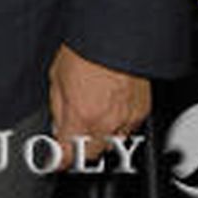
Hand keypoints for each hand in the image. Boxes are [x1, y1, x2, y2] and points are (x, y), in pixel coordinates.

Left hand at [49, 44, 149, 166]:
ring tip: (91, 115)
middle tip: (71, 135)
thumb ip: (58, 107)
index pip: (69, 154)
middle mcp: (106, 122)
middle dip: (79, 149)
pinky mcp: (142, 112)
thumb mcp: (56, 77)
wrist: (115, 36)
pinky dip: (117, 125)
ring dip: (99, 138)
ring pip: (112, 144)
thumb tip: (57, 124)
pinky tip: (108, 108)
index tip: (55, 159)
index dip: (60, 160)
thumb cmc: (85, 50)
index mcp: (82, 114)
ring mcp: (127, 119)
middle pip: (92, 154)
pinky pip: (128, 129)